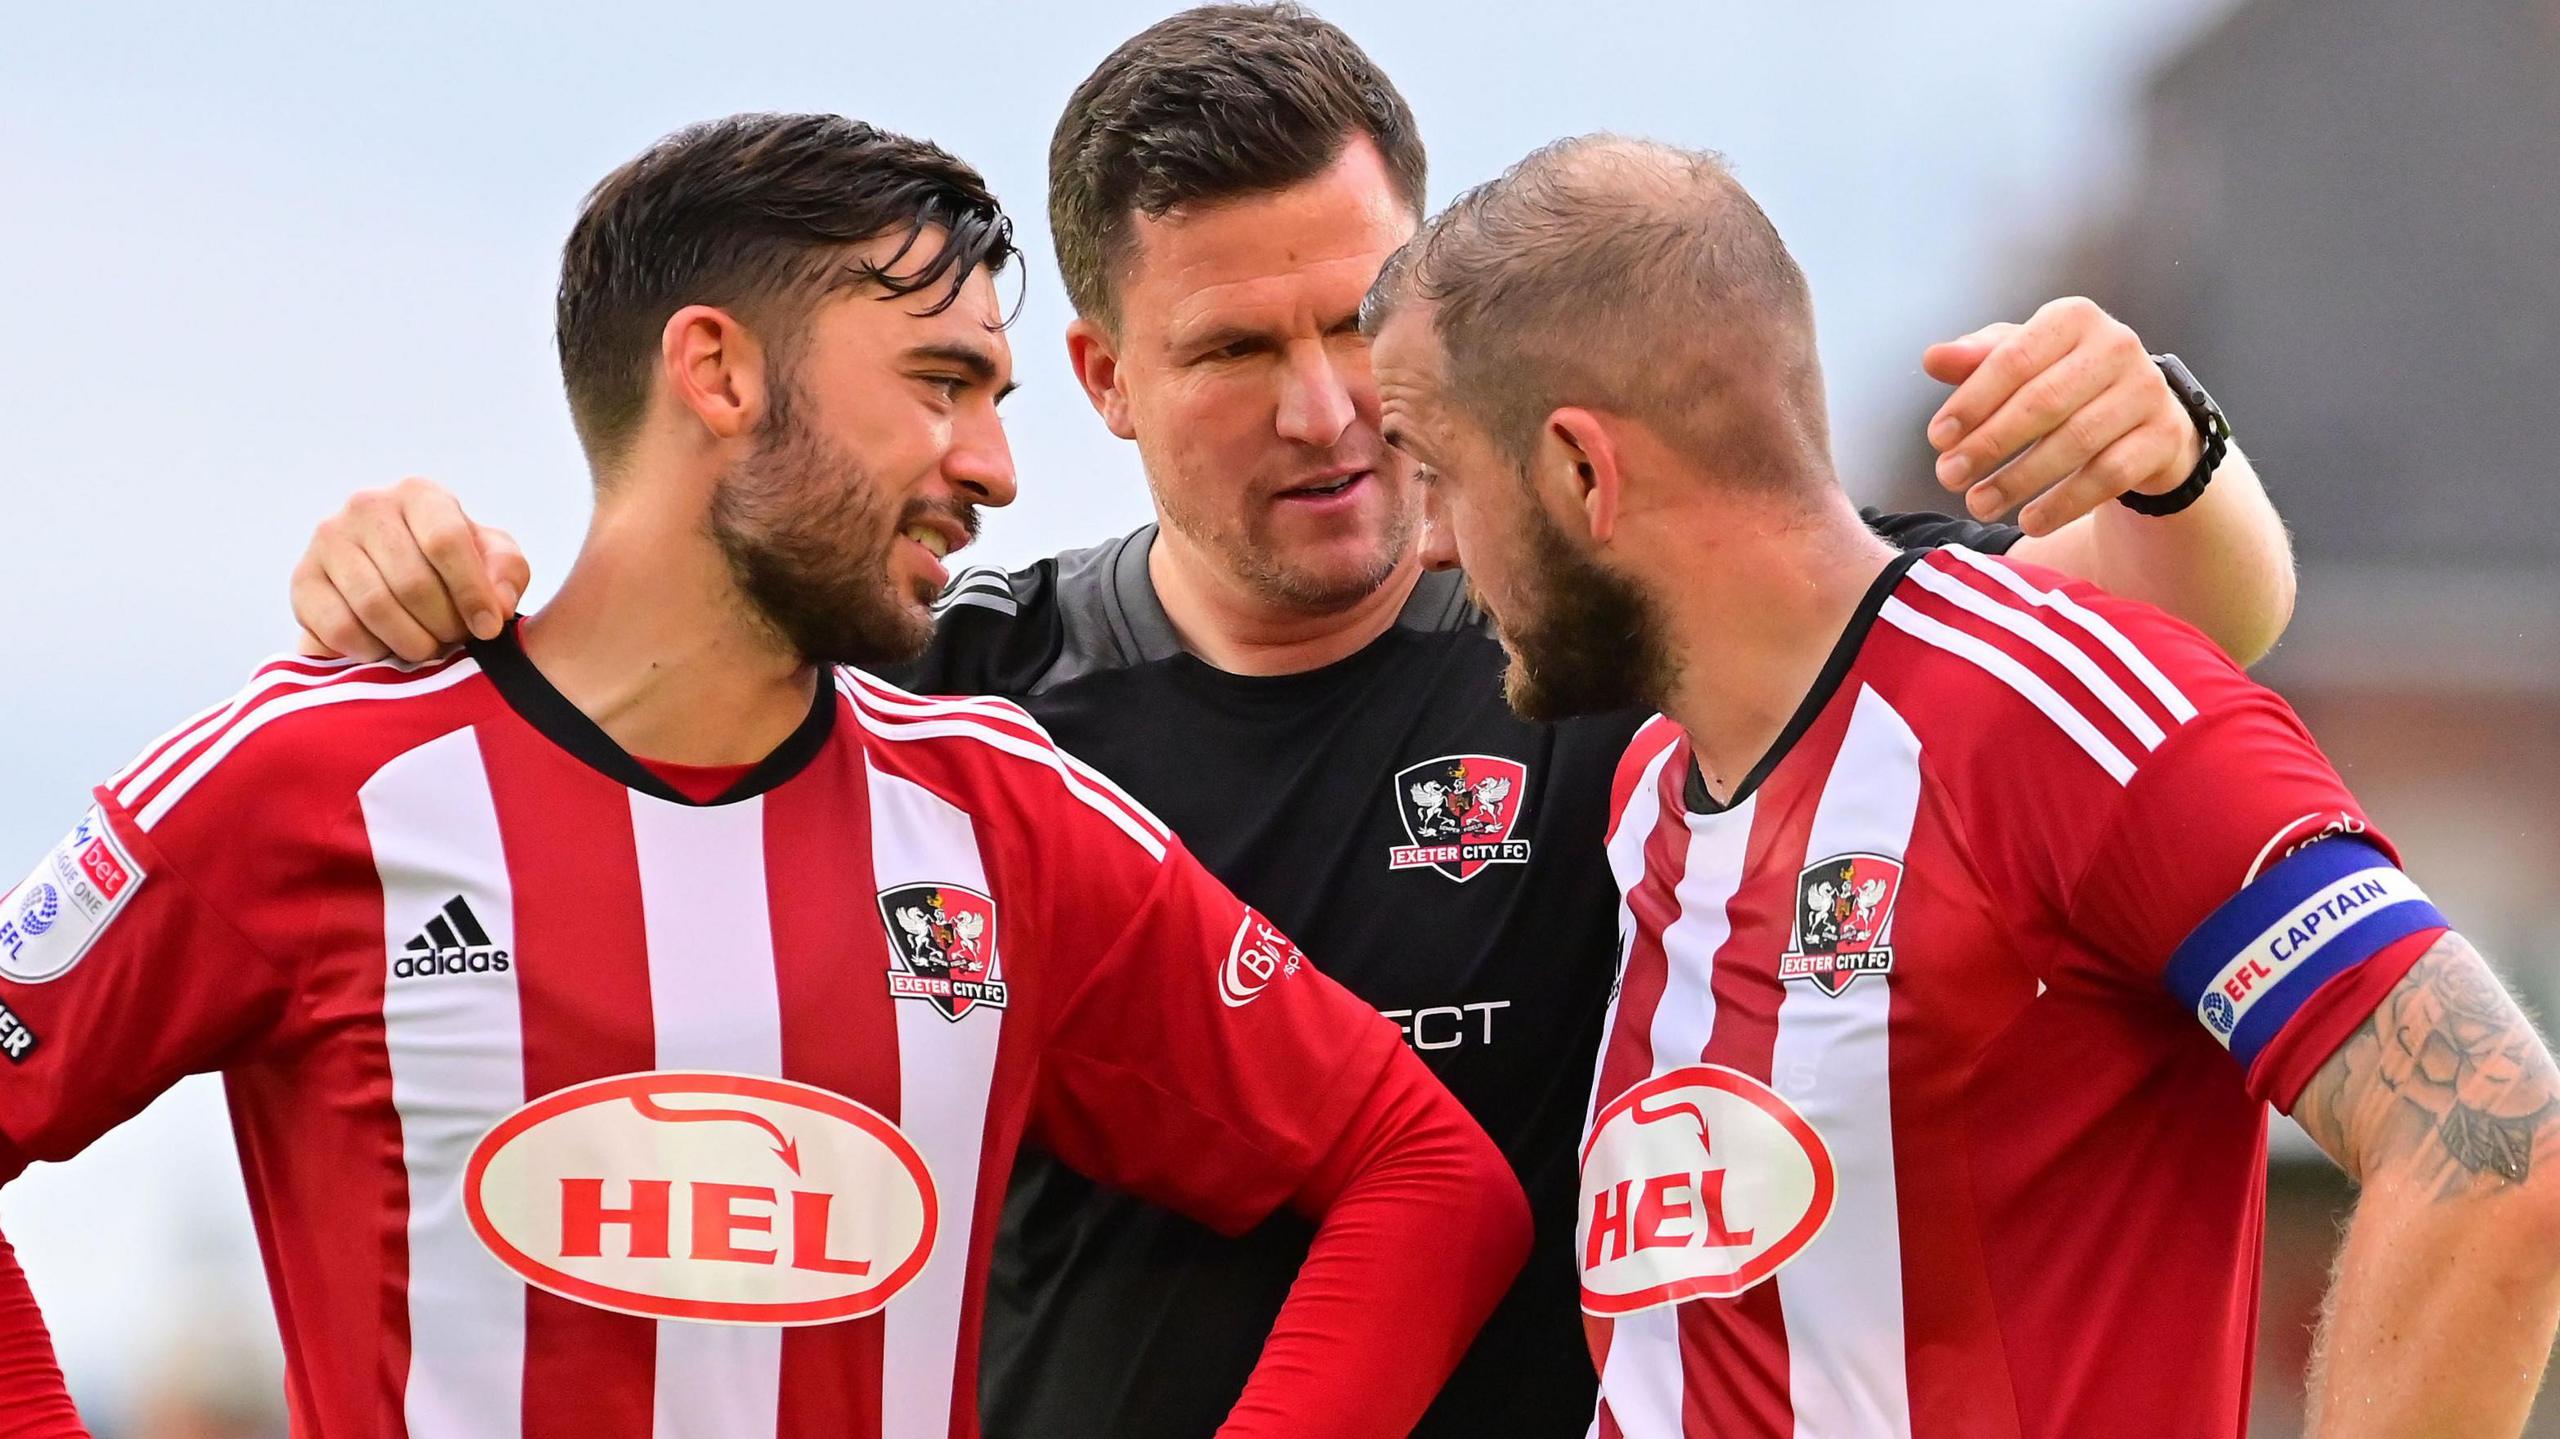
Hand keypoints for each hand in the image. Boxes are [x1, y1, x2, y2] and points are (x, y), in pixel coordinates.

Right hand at [290, 478, 529, 661]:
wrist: (393, 587)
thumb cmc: (453, 570)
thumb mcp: (493, 563)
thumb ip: (507, 573)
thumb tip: (498, 604)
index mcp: (419, 494)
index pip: (446, 541)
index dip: (472, 592)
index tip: (488, 628)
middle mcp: (367, 506)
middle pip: (411, 581)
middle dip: (443, 624)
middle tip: (454, 640)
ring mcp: (328, 540)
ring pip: (375, 606)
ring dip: (412, 642)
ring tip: (428, 648)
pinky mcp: (303, 580)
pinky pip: (340, 628)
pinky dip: (373, 651)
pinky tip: (389, 650)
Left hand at [1921, 296, 2205, 536]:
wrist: (2140, 414)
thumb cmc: (2063, 381)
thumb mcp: (2020, 362)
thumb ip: (1976, 360)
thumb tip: (1933, 359)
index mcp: (2075, 317)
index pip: (2015, 358)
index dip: (1972, 401)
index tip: (1937, 438)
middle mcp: (2117, 346)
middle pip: (2043, 402)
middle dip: (1990, 444)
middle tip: (1949, 476)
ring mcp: (2147, 390)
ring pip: (2076, 441)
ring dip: (2020, 479)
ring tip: (1979, 504)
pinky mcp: (2164, 435)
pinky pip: (2109, 475)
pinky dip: (2065, 502)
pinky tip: (2030, 521)